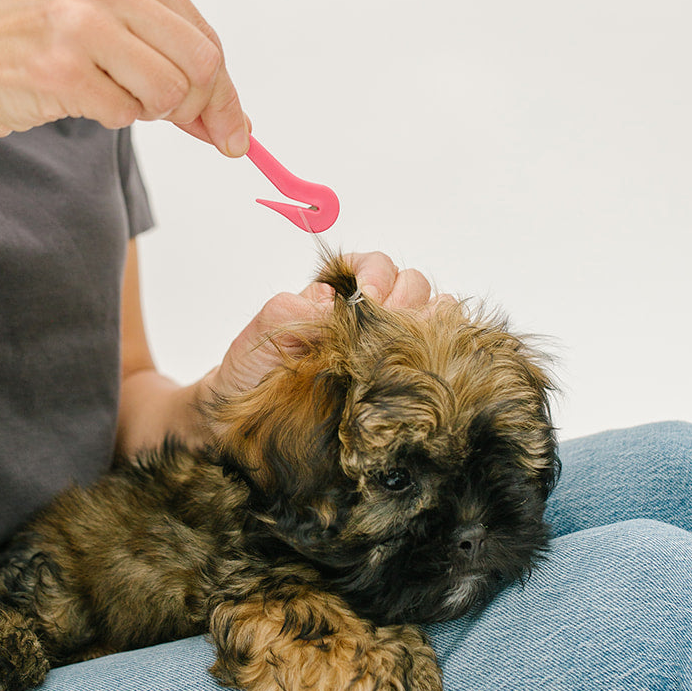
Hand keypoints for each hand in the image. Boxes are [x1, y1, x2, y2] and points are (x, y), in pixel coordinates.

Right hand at [0, 0, 248, 159]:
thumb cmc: (36, 42)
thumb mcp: (108, 21)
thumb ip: (171, 55)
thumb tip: (236, 124)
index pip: (205, 35)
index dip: (225, 93)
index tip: (234, 132)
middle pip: (200, 64)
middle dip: (198, 108)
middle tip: (179, 124)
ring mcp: (78, 22)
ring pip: (168, 93)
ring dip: (148, 110)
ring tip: (109, 93)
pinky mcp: (58, 69)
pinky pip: (123, 113)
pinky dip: (110, 117)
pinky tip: (77, 96)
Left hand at [204, 253, 438, 402]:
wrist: (249, 425)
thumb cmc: (254, 375)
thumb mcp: (264, 333)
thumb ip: (292, 309)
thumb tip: (331, 303)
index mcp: (338, 295)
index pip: (374, 265)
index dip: (377, 275)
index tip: (369, 298)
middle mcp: (370, 315)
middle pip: (412, 285)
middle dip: (405, 299)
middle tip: (386, 328)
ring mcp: (391, 344)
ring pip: (435, 311)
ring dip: (428, 322)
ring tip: (406, 349)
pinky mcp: (404, 375)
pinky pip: (439, 349)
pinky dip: (442, 347)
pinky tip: (425, 364)